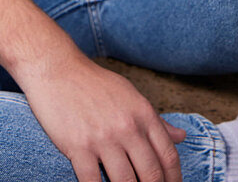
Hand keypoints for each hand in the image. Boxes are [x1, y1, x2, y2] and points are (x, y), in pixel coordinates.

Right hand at [19, 48, 184, 181]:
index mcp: (142, 113)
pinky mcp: (78, 147)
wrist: (56, 68)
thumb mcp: (130, 95)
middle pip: (151, 174)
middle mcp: (127, 126)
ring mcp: (103, 138)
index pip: (168, 156)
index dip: (174, 180)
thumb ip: (155, 120)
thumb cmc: (93, 83)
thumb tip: (181, 136)